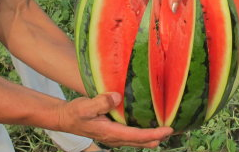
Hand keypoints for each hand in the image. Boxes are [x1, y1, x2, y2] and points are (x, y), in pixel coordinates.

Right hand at [57, 92, 172, 147]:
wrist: (65, 119)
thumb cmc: (75, 113)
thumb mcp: (85, 106)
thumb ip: (100, 102)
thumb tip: (117, 97)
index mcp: (110, 133)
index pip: (137, 136)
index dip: (153, 134)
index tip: (168, 130)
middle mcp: (114, 138)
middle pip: (141, 141)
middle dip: (157, 137)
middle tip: (173, 131)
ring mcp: (113, 137)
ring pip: (137, 140)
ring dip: (151, 137)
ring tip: (166, 131)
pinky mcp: (113, 132)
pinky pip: (131, 136)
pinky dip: (142, 134)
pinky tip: (149, 127)